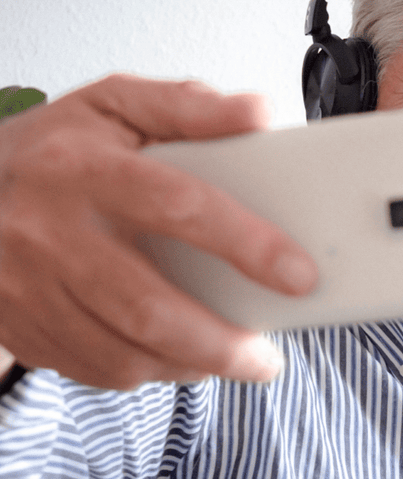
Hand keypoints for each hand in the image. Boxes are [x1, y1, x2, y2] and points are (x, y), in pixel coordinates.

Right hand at [0, 74, 317, 388]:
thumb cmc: (51, 150)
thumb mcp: (114, 105)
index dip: (246, 244)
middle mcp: (50, 234)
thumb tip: (259, 113)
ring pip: (121, 351)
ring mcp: (30, 288)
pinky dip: (149, 373)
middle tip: (267, 358)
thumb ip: (188, 108)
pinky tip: (182, 358)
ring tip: (237, 360)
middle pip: (147, 305)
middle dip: (220, 342)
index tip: (300, 275)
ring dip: (190, 366)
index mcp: (83, 169)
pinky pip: (95, 369)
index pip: (179, 206)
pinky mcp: (23, 328)